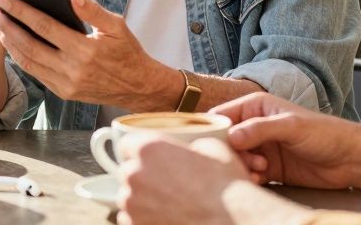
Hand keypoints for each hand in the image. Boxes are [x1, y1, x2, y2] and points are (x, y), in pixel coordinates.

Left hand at [0, 0, 175, 109]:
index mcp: (85, 49)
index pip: (45, 26)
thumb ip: (94, 11)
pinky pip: (37, 75)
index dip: (22, 12)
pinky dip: (23, 60)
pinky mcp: (65, 93)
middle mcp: (73, 69)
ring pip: (30, 63)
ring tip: (1, 28)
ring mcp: (67, 84)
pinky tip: (16, 47)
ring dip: (12, 45)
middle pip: (31, 46)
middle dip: (9, 28)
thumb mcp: (117, 26)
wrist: (138, 87)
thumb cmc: (127, 52)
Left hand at [117, 135, 306, 224]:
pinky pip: (131, 220)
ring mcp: (133, 205)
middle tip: (165, 181)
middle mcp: (135, 175)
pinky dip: (143, 218)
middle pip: (127, 171)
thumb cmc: (226, 186)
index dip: (138, 149)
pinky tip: (165, 216)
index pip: (127, 143)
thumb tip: (189, 149)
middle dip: (142, 175)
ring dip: (142, 198)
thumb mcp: (212, 147)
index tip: (148, 156)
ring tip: (168, 202)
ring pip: (128, 198)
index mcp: (148, 149)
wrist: (233, 221)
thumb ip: (189, 145)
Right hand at [213, 92, 360, 190]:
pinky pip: (248, 173)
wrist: (349, 159)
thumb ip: (260, 129)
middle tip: (249, 160)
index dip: (215, 129)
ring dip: (242, 166)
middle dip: (231, 152)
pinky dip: (249, 178)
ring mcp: (261, 148)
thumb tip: (232, 135)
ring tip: (261, 170)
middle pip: (225, 140)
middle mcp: (255, 126)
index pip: (223, 115)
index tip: (214, 144)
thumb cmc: (325, 134)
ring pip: (235, 159)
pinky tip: (261, 179)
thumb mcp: (291, 126)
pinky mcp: (268, 169)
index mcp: (256, 107)